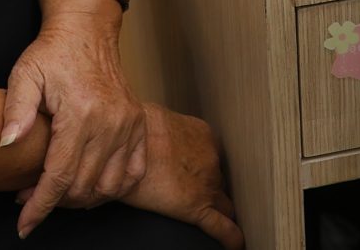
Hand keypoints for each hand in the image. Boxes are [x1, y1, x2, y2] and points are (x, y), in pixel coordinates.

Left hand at [3, 11, 147, 233]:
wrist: (87, 30)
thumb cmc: (53, 52)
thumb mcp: (25, 74)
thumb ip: (15, 110)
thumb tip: (7, 144)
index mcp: (81, 112)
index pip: (59, 175)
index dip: (39, 205)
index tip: (24, 224)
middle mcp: (110, 122)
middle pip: (82, 187)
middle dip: (53, 201)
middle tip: (29, 195)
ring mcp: (129, 125)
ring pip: (108, 187)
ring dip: (81, 198)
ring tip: (57, 191)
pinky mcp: (138, 125)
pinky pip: (132, 173)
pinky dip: (112, 188)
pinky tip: (89, 184)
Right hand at [118, 104, 241, 249]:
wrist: (125, 142)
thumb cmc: (133, 130)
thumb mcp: (158, 122)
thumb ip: (169, 136)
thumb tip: (158, 145)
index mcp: (202, 135)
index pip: (213, 157)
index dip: (206, 169)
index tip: (200, 174)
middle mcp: (210, 159)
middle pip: (219, 180)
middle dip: (210, 188)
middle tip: (195, 192)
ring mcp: (206, 184)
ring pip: (223, 203)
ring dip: (217, 208)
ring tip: (212, 217)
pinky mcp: (196, 207)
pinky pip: (221, 227)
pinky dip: (230, 237)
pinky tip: (234, 245)